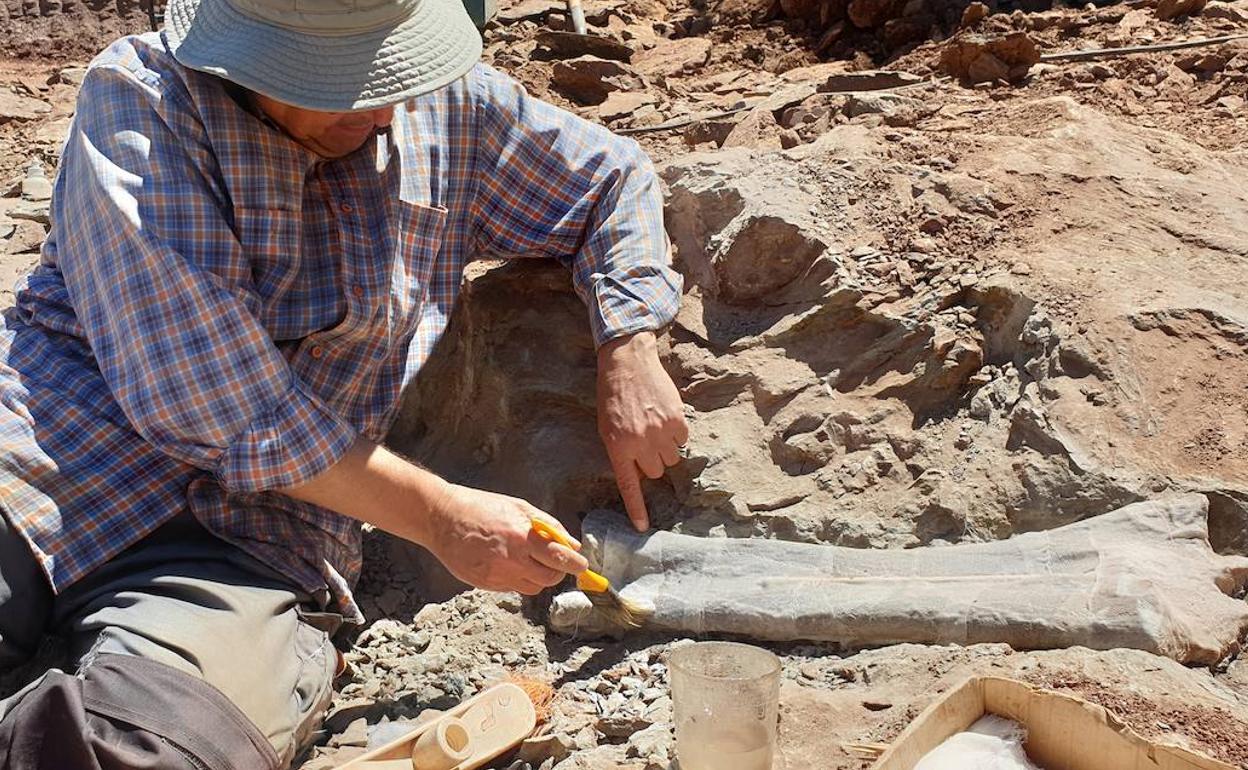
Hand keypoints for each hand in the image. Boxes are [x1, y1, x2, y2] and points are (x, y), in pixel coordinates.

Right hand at [424, 484, 588, 594]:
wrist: (441, 518)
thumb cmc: (483, 507)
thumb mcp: (519, 507)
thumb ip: (549, 527)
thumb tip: (572, 544)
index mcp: (522, 536)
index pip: (559, 558)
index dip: (575, 564)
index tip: (582, 565)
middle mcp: (511, 559)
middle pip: (550, 579)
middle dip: (558, 572)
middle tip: (556, 562)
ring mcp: (497, 575)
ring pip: (533, 587)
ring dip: (538, 576)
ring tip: (527, 558)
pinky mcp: (485, 584)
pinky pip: (513, 588)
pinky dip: (518, 578)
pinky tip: (508, 561)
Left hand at [597, 331, 688, 531]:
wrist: (628, 363)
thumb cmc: (612, 397)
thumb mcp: (607, 427)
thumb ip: (621, 452)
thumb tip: (639, 474)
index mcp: (618, 446)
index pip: (629, 485)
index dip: (637, 508)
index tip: (642, 528)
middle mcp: (640, 442)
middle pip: (655, 471)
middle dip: (651, 460)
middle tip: (644, 441)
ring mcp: (660, 431)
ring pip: (671, 458)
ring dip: (665, 448)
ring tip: (654, 426)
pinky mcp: (677, 420)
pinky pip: (682, 440)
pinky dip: (676, 433)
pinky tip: (664, 416)